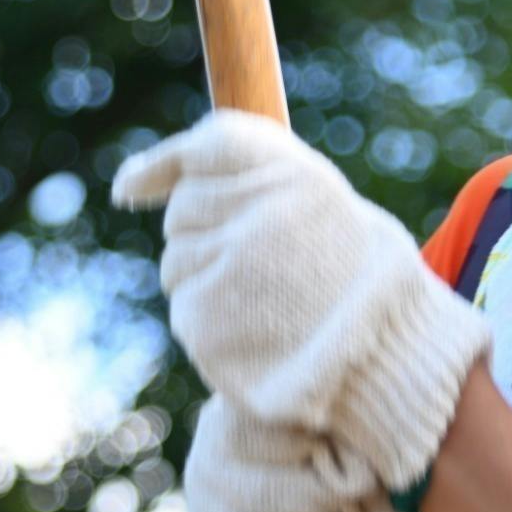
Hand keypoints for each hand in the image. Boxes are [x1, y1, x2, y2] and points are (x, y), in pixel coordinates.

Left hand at [114, 110, 489, 492]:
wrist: (389, 363)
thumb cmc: (355, 278)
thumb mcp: (317, 202)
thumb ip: (242, 177)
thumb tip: (123, 185)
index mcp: (293, 178)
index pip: (206, 148)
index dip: (166, 165)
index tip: (134, 187)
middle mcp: (254, 217)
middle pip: (185, 208)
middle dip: (207, 229)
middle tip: (261, 262)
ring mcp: (226, 272)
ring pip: (177, 259)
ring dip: (205, 275)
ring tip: (266, 300)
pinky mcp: (204, 323)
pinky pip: (184, 306)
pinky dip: (209, 317)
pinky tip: (254, 330)